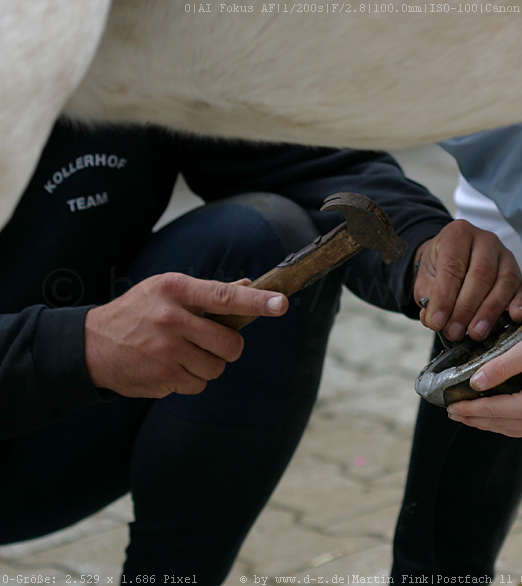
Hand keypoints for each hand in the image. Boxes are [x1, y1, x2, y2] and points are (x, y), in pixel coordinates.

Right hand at [84, 272, 287, 397]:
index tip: (281, 304)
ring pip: (217, 368)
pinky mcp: (162, 377)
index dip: (256, 301)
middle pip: (230, 344)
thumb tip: (248, 286)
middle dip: (230, 348)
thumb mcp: (165, 290)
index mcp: (175, 290)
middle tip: (216, 344)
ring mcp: (166, 350)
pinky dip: (191, 381)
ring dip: (208, 366)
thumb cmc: (138, 312)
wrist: (91, 345)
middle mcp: (171, 319)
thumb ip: (207, 292)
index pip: (224, 296)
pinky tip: (171, 368)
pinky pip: (198, 385)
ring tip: (184, 354)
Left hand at [414, 220, 521, 341]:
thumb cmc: (440, 267)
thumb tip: (435, 320)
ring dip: (490, 312)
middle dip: (467, 308)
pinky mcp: (520, 274)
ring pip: (504, 282)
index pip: (453, 267)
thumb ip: (428, 297)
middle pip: (481, 274)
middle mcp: (486, 241)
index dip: (444, 298)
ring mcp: (506, 256)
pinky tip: (515, 318)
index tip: (437, 322)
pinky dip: (521, 304)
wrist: (454, 258)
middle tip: (455, 332)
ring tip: (476, 333)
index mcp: (458, 234)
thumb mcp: (426, 277)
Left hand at [447, 320, 521, 436]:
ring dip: (491, 424)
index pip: (493, 410)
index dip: (469, 409)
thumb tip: (475, 384)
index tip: (449, 407)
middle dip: (475, 420)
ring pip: (514, 430)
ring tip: (470, 417)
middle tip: (453, 414)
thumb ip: (500, 367)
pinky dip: (510, 424)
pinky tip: (498, 417)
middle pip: (502, 425)